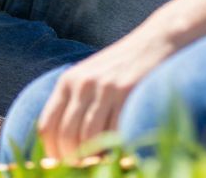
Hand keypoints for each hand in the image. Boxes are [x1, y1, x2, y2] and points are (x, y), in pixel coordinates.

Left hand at [34, 28, 174, 160]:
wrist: (158, 40)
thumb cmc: (125, 67)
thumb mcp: (93, 79)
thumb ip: (79, 104)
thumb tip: (69, 144)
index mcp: (68, 81)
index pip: (47, 125)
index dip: (51, 152)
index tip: (61, 167)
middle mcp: (81, 83)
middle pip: (66, 135)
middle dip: (73, 161)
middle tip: (85, 171)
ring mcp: (104, 87)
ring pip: (89, 137)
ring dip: (95, 159)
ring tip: (105, 166)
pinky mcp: (127, 91)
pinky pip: (115, 130)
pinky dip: (117, 149)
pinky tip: (122, 156)